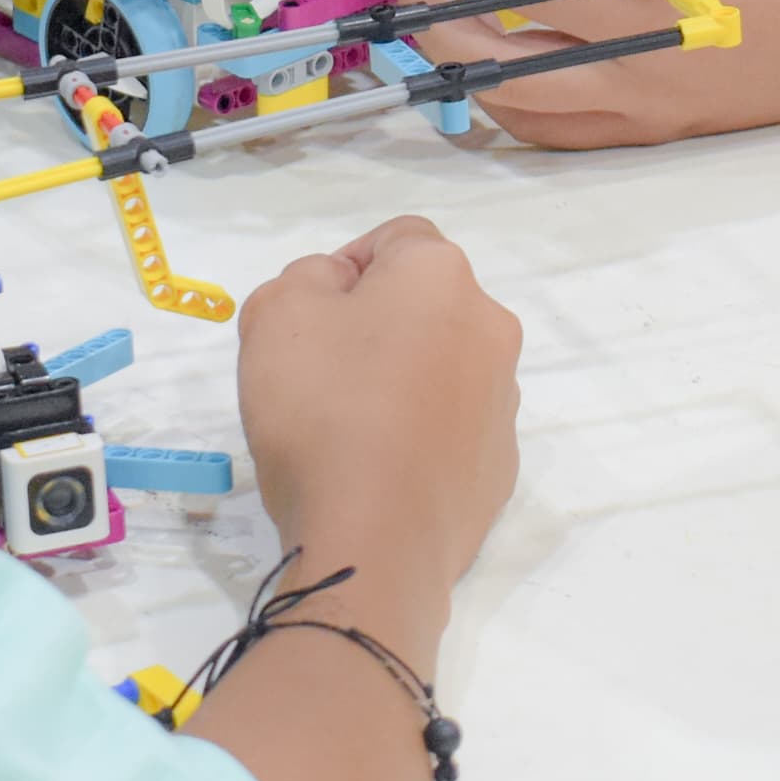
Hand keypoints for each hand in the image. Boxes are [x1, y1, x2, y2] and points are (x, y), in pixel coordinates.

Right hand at [238, 214, 521, 597]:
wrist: (373, 541)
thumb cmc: (322, 410)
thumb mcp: (276, 313)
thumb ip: (304, 279)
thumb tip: (339, 288)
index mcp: (441, 277)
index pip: (396, 239)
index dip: (345, 267)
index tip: (309, 316)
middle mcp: (490, 329)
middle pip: (424, 306)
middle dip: (375, 326)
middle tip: (319, 372)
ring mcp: (503, 403)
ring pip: (442, 368)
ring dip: (401, 381)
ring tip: (346, 430)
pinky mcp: (500, 468)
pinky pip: (452, 432)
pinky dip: (419, 437)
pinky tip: (377, 471)